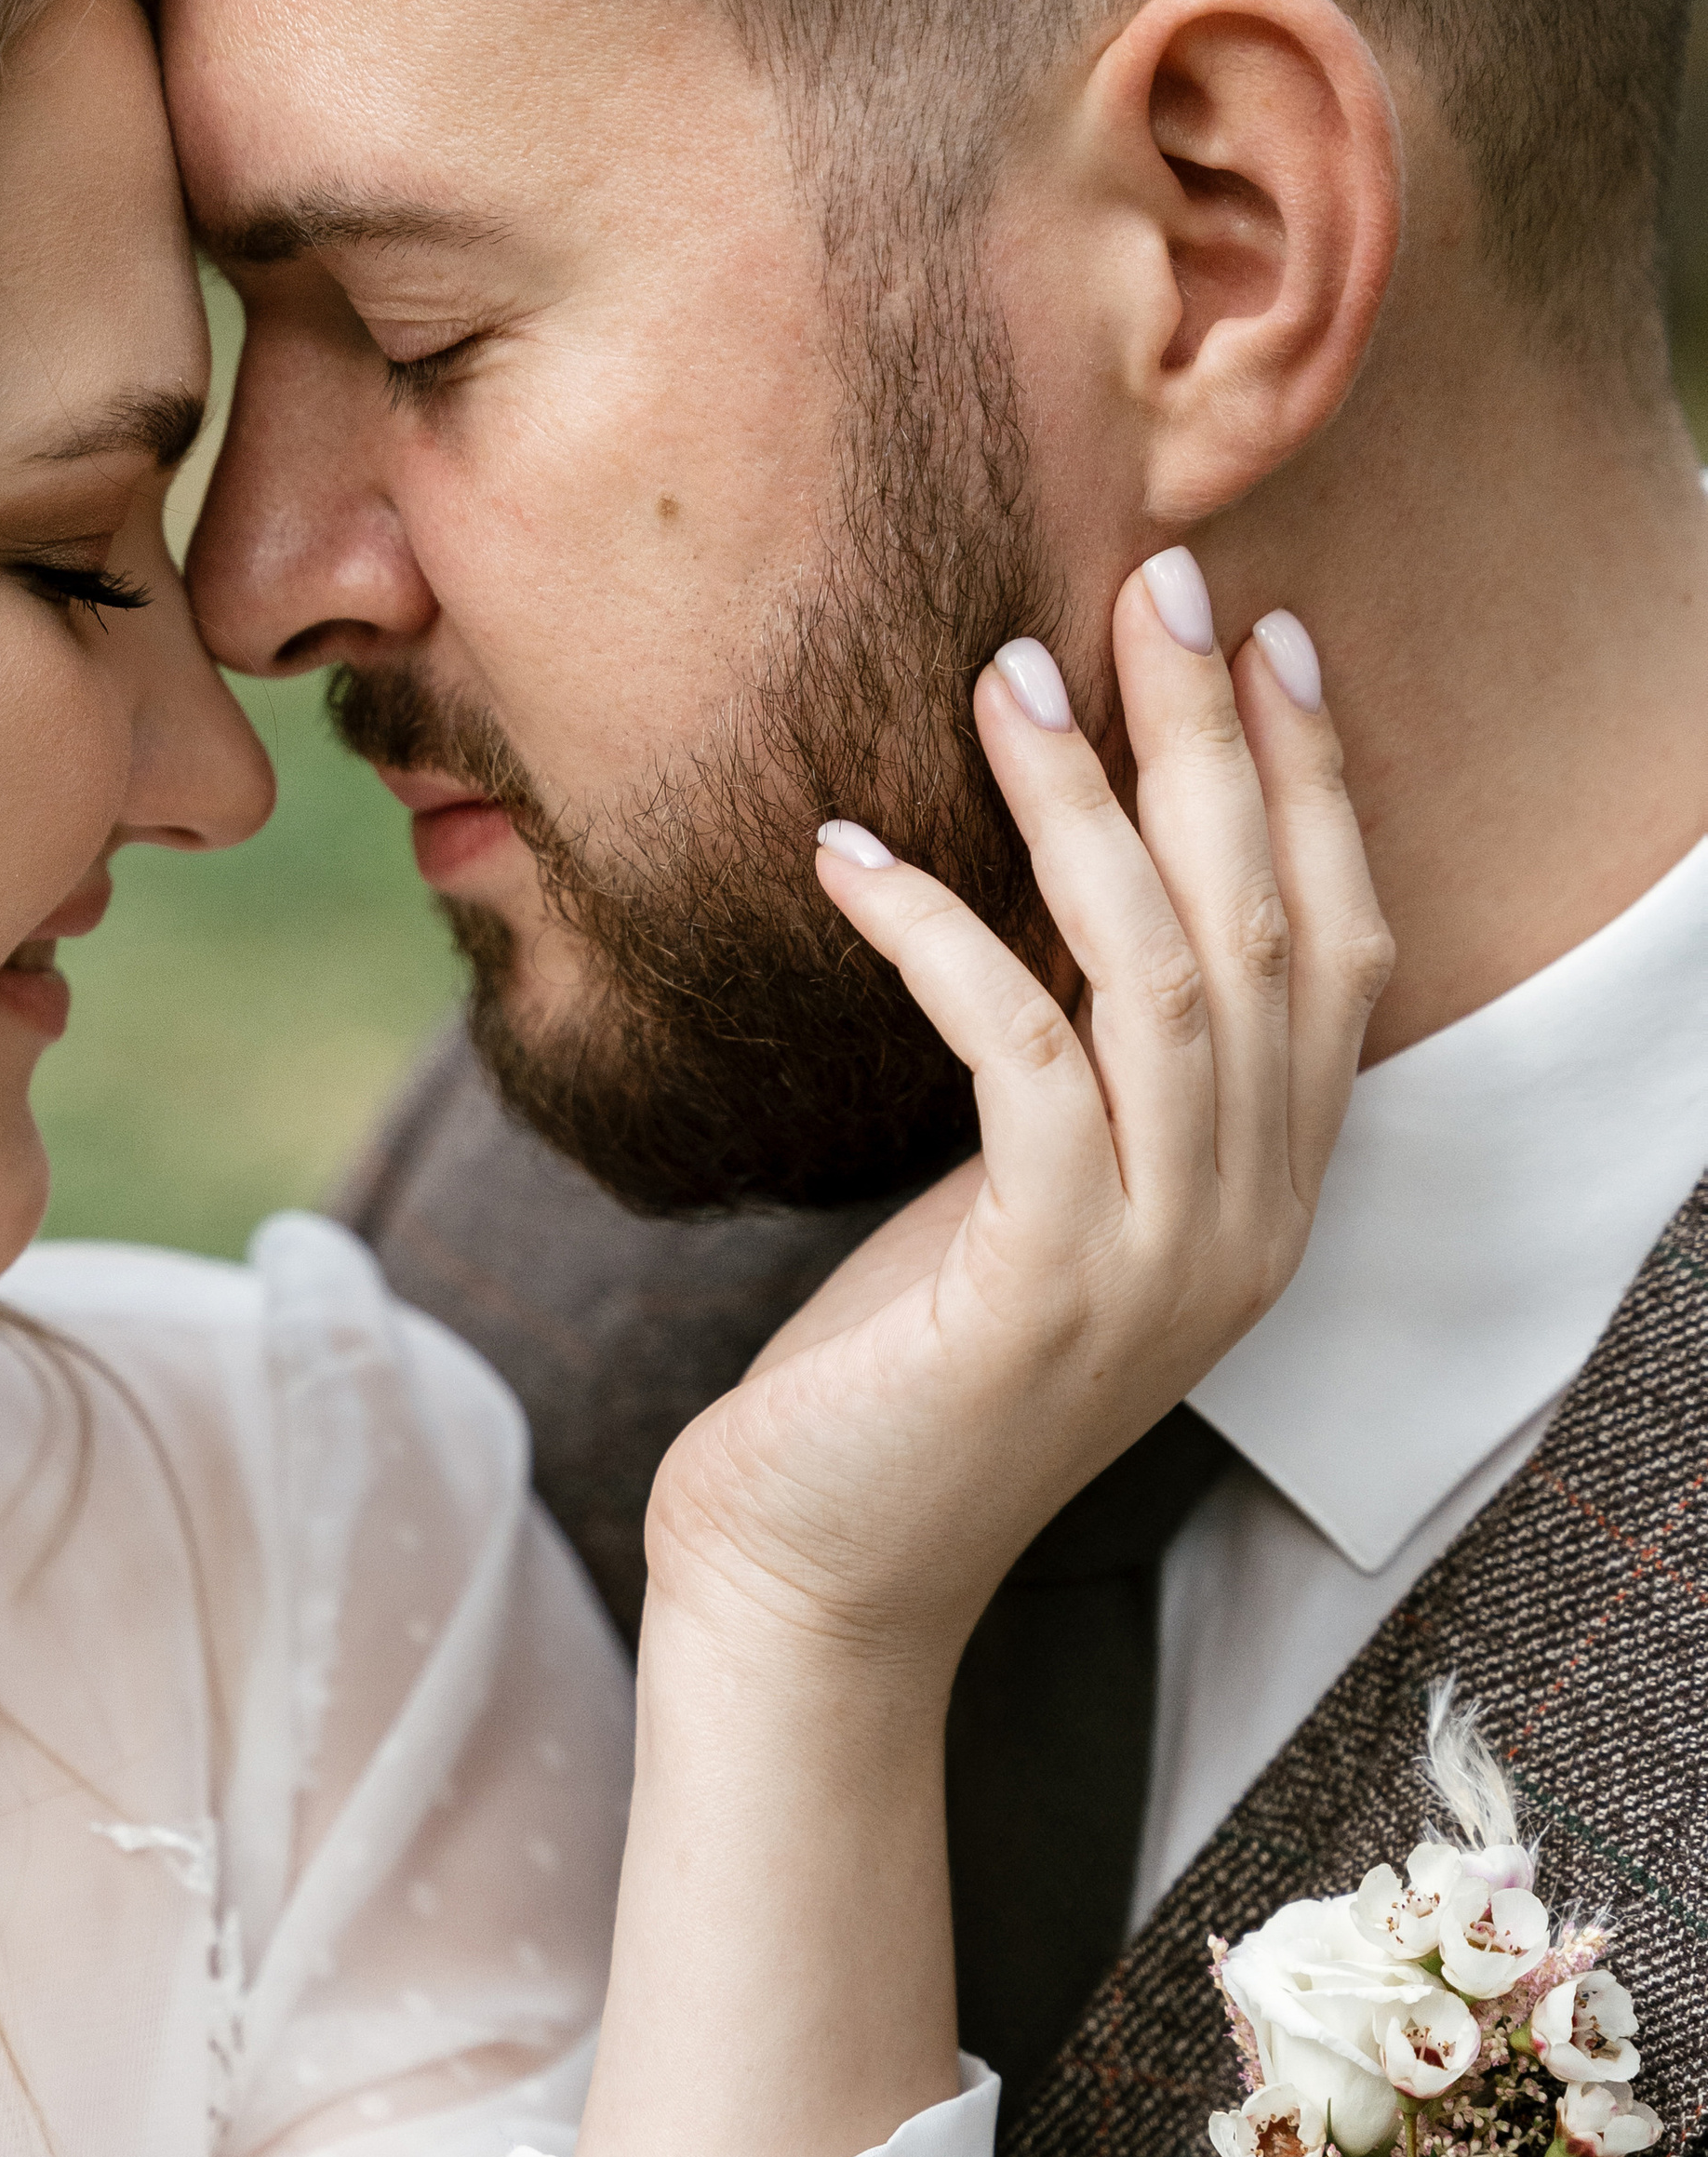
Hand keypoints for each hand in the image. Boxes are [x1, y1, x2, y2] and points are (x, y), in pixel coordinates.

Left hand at [644, 563, 1391, 1677]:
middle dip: (1215, 739)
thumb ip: (1079, 1071)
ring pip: (1159, 972)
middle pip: (1261, 928)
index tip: (1264, 636)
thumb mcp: (1020, 1195)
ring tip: (1002, 672)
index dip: (1313, 784)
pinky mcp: (1045, 1286)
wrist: (821, 1575)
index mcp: (1265, 1193)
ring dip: (1081, 803)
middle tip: (1156, 580)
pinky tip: (847, 853)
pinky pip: (1018, 1053)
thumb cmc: (900, 1374)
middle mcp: (1248, 1222)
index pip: (1336, 951)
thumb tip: (1060, 883)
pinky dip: (936, 933)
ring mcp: (1163, 1261)